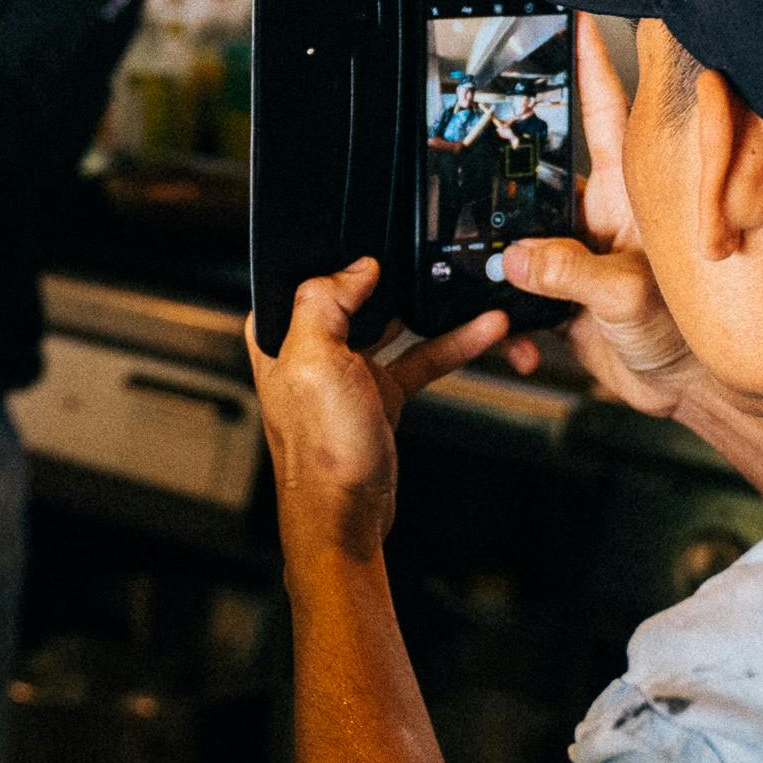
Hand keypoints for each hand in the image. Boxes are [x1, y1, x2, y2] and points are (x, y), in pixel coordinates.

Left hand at [247, 258, 512, 567]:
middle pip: (360, 295)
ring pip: (397, 324)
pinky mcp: (380, 392)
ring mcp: (349, 371)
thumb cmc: (319, 455)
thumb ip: (325, 302)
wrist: (346, 517)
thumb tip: (356, 266)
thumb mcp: (314, 363)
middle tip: (438, 260)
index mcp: (281, 334)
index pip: (312, 275)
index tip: (388, 245)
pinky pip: (420, 357)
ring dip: (435, 311)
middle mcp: (312, 348)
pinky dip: (451, 344)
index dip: (347, 257)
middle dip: (401, 279)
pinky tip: (481, 332)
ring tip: (471, 292)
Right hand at [500, 16, 705, 417]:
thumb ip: (572, 273)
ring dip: (503, 253)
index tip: (575, 15)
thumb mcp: (628, 298)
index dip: (591, 62)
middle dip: (515, 158)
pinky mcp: (565, 292)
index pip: (607, 111)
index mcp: (631, 194)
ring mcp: (583, 251)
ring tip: (496, 274)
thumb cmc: (693, 337)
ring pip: (525, 229)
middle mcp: (605, 215)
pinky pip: (520, 288)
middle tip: (483, 140)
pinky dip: (509, 314)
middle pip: (551, 166)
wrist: (687, 394)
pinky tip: (518, 335)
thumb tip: (517, 258)